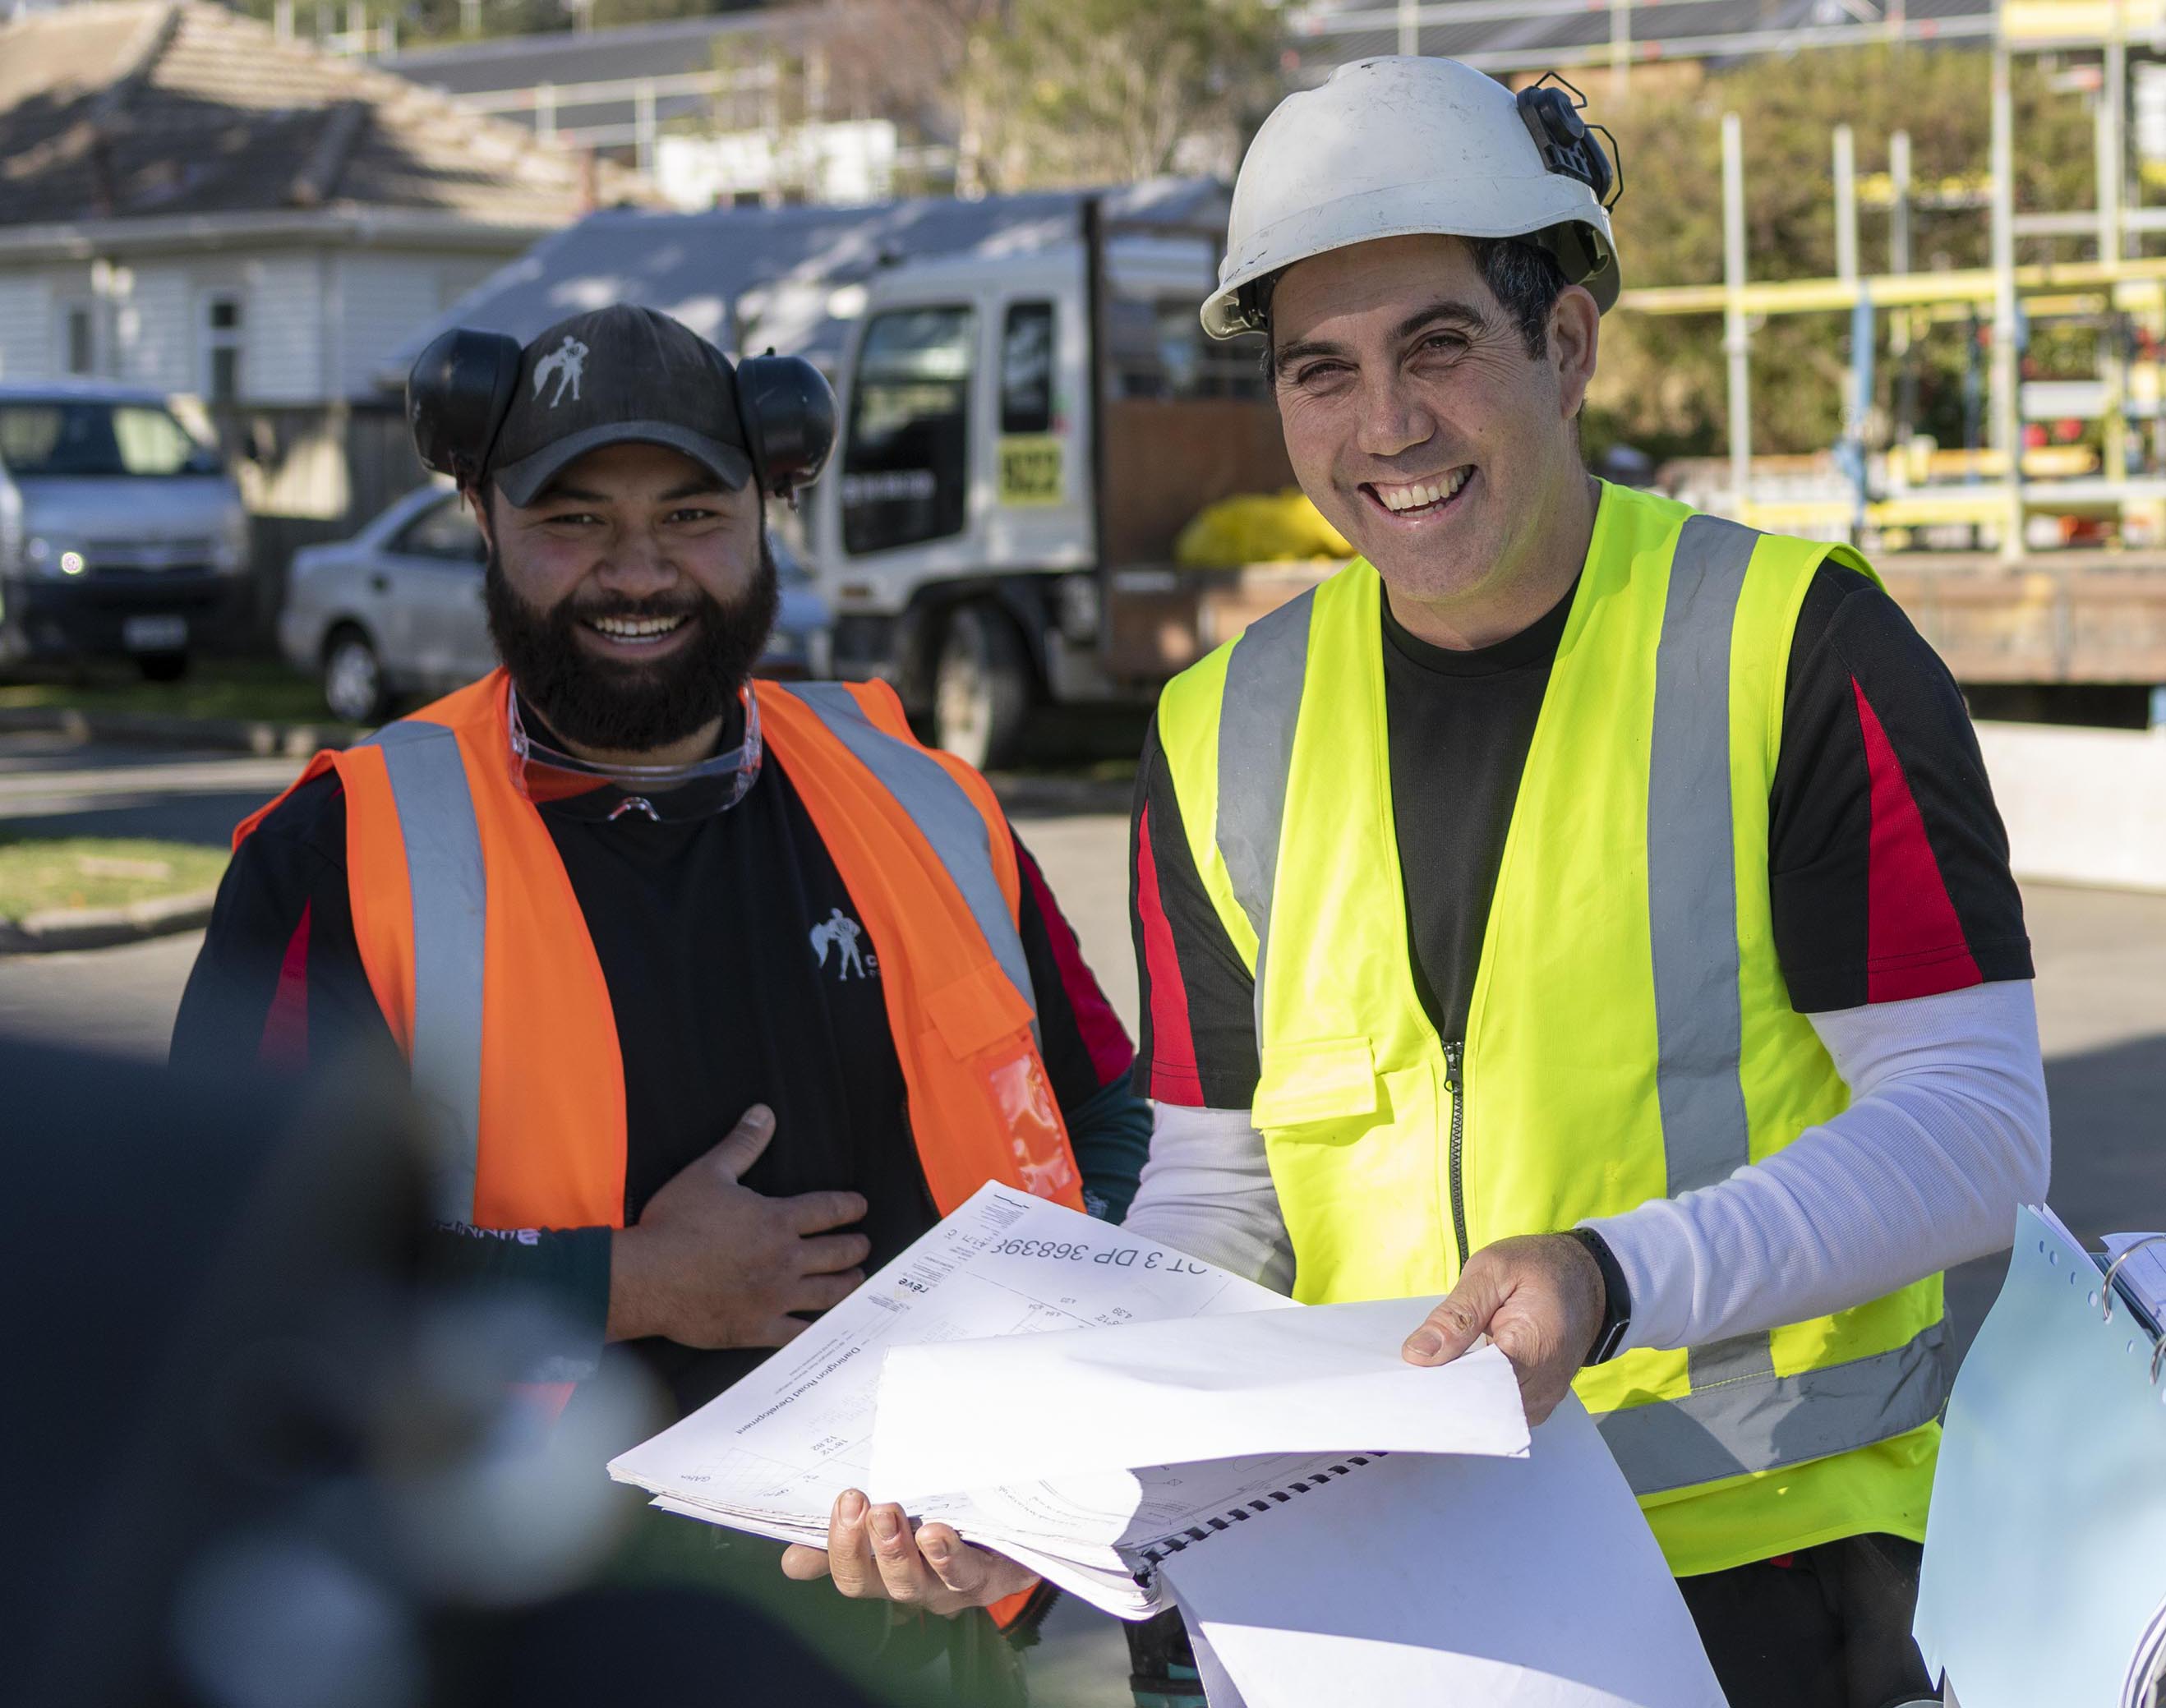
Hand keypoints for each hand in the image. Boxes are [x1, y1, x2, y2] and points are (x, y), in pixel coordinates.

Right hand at [606, 1105, 869, 1348]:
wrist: (647, 1278)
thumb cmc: (675, 1222)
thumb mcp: (709, 1172)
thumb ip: (742, 1143)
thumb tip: (764, 1112)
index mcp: (777, 1220)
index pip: (829, 1210)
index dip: (850, 1207)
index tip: (860, 1207)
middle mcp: (785, 1259)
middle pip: (838, 1253)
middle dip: (856, 1247)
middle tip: (864, 1245)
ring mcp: (775, 1298)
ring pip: (829, 1293)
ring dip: (849, 1284)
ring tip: (857, 1280)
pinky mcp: (758, 1329)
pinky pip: (800, 1333)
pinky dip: (820, 1329)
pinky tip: (829, 1326)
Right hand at [779, 1489, 1037, 1616]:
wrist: (1028, 1531)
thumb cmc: (954, 1522)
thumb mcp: (900, 1524)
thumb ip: (852, 1534)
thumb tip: (791, 1559)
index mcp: (885, 1571)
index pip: (844, 1570)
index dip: (831, 1546)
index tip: (836, 1500)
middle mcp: (911, 1585)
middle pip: (868, 1582)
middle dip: (855, 1544)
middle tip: (855, 1500)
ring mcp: (946, 1586)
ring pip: (910, 1582)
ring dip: (893, 1549)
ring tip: (887, 1512)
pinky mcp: (985, 1578)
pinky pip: (961, 1574)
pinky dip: (945, 1555)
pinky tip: (936, 1533)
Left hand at [1400, 1233, 1605, 1424]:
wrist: (1586, 1278)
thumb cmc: (1541, 1269)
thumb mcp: (1492, 1272)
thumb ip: (1456, 1314)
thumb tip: (1418, 1355)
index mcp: (1534, 1347)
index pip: (1478, 1389)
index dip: (1440, 1388)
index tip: (1408, 1382)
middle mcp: (1543, 1385)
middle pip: (1482, 1409)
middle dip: (1443, 1396)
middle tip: (1408, 1378)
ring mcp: (1542, 1399)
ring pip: (1488, 1416)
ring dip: (1457, 1398)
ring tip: (1428, 1377)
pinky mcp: (1536, 1401)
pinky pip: (1499, 1410)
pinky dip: (1474, 1397)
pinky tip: (1453, 1378)